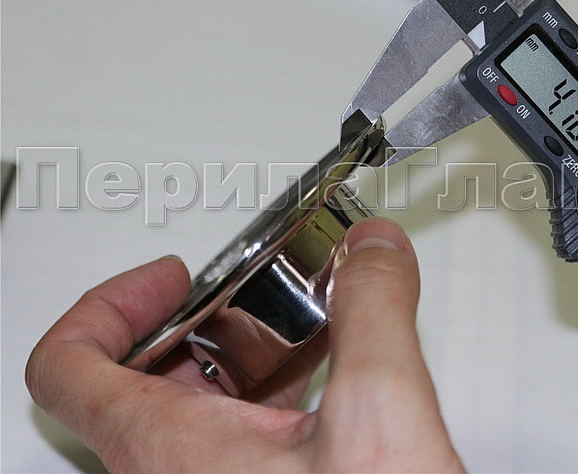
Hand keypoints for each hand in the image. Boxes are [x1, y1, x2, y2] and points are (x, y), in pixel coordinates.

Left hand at [26, 217, 463, 472]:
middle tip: (232, 303)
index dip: (108, 304)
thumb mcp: (381, 415)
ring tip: (283, 340)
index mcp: (170, 456)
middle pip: (128, 385)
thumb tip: (374, 252)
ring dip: (228, 368)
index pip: (68, 366)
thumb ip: (375, 313)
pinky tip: (317, 401)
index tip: (167, 279)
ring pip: (180, 422)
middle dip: (190, 327)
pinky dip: (258, 411)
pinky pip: (226, 453)